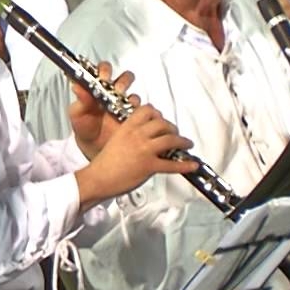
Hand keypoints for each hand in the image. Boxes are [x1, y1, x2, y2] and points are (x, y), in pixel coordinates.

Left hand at [67, 62, 129, 157]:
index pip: (104, 70)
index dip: (105, 69)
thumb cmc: (84, 128)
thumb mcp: (77, 114)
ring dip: (129, 97)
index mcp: (98, 88)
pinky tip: (127, 115)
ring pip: (134, 92)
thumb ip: (80, 100)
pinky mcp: (134, 116)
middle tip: (115, 89)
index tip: (102, 75)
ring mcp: (125, 104)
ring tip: (121, 104)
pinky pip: (141, 109)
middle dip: (122, 81)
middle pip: (125, 78)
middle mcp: (114, 93)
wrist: (93, 148)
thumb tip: (76, 86)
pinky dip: (136, 111)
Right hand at [75, 104, 198, 204]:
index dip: (157, 114)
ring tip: (186, 144)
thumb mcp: (115, 140)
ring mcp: (144, 150)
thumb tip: (144, 137)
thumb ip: (130, 135)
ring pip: (170, 140)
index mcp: (127, 127)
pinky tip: (192, 165)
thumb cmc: (104, 163)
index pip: (147, 111)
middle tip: (175, 133)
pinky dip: (185, 165)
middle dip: (172, 128)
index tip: (161, 119)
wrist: (97, 178)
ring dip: (182, 142)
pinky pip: (172, 164)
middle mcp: (137, 135)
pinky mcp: (149, 166)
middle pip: (162, 123)